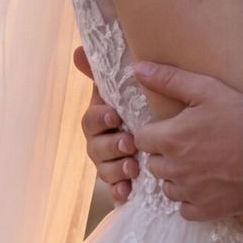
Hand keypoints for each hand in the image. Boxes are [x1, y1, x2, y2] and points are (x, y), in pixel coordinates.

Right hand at [75, 46, 136, 204]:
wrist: (164, 133)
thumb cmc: (137, 106)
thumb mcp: (122, 88)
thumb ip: (101, 72)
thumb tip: (78, 50)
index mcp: (100, 119)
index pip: (91, 120)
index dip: (100, 119)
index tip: (114, 116)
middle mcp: (100, 142)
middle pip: (96, 148)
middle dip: (111, 146)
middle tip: (128, 143)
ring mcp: (109, 163)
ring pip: (104, 170)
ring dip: (116, 169)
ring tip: (132, 167)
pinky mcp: (122, 181)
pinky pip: (115, 190)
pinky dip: (119, 191)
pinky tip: (126, 192)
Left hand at [128, 61, 242, 223]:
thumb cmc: (241, 117)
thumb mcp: (207, 89)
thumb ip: (169, 79)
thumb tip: (138, 69)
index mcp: (170, 139)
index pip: (142, 139)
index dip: (157, 132)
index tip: (175, 129)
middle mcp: (174, 169)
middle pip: (153, 164)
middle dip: (166, 154)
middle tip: (191, 145)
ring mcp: (190, 191)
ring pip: (167, 187)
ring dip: (177, 178)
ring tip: (200, 165)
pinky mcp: (206, 209)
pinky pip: (185, 209)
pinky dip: (192, 200)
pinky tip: (207, 186)